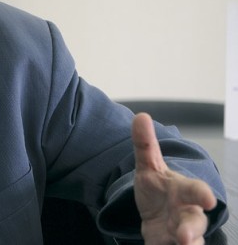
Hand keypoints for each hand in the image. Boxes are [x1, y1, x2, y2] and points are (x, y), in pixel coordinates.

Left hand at [132, 113, 216, 244]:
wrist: (156, 214)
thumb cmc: (158, 189)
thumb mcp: (148, 166)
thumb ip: (144, 144)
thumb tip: (141, 115)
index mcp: (183, 191)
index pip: (196, 191)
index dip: (201, 194)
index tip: (208, 198)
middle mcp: (186, 214)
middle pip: (194, 223)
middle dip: (192, 230)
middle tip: (184, 237)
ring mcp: (179, 234)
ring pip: (190, 243)